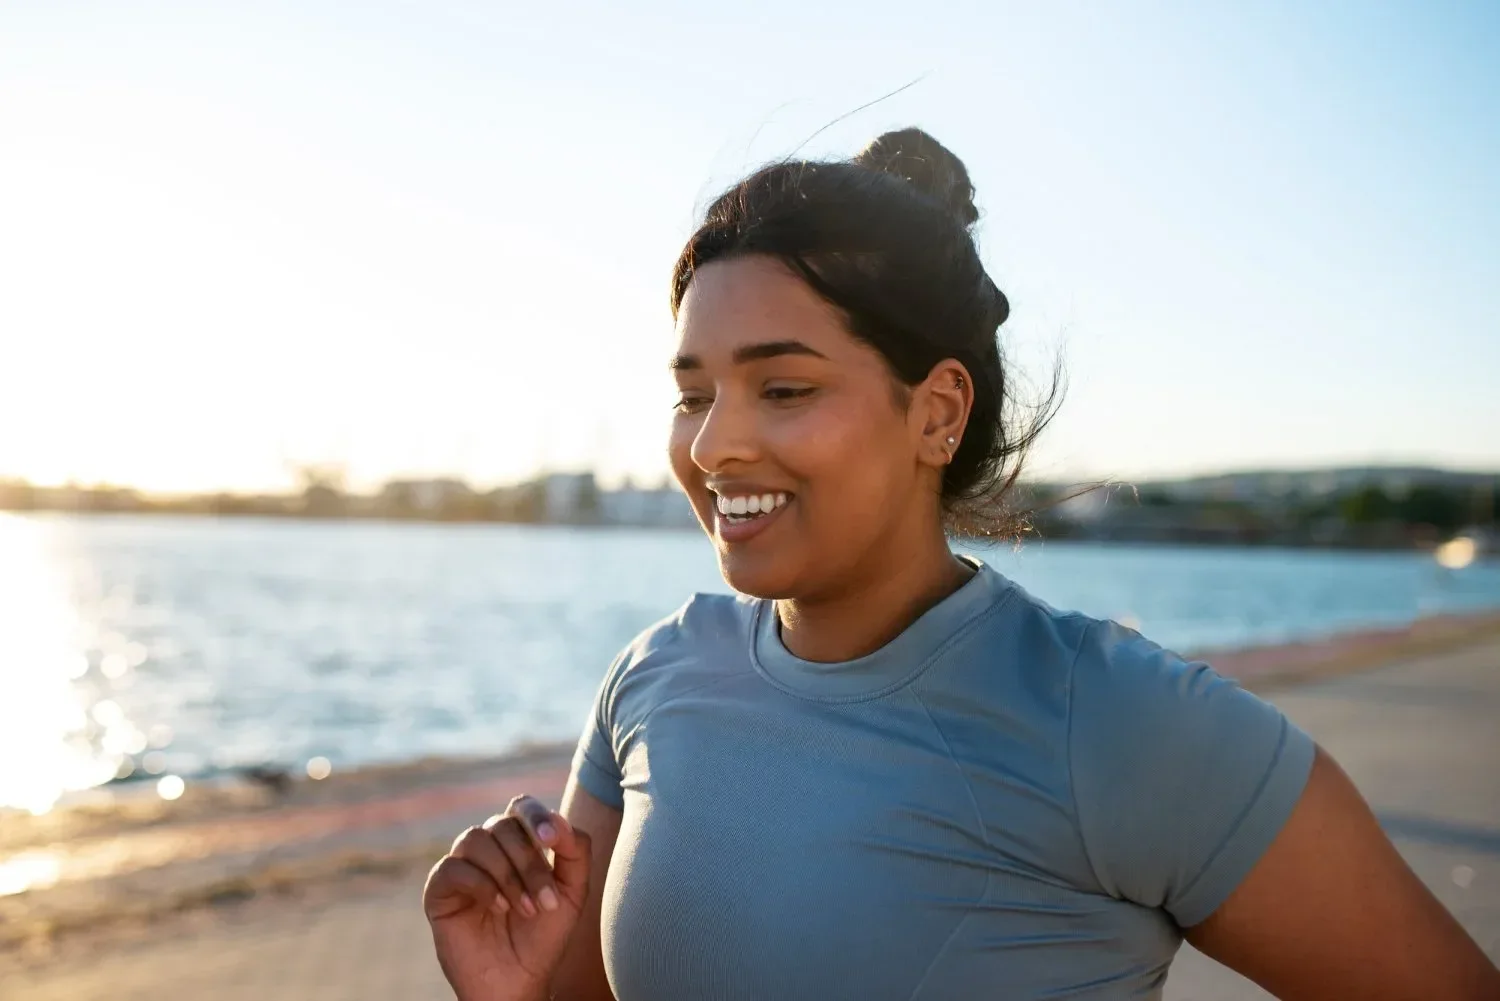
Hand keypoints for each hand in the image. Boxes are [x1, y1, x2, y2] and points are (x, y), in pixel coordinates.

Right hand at [423, 795, 592, 1000]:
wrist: (519, 981)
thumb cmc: (544, 935)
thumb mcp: (573, 891)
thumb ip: (575, 850)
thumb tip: (557, 819)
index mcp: (518, 842)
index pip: (521, 806)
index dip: (535, 815)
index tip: (551, 840)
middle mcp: (488, 848)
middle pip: (503, 825)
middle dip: (529, 863)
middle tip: (545, 902)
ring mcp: (461, 865)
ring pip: (477, 839)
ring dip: (507, 874)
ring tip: (524, 909)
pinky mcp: (438, 889)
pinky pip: (453, 867)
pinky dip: (482, 885)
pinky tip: (499, 909)